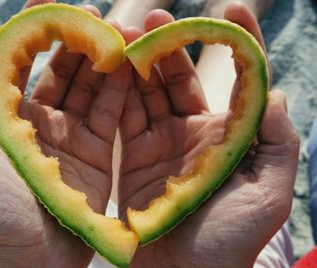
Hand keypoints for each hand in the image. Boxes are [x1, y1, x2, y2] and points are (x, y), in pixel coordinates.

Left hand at [0, 1, 130, 266]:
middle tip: (96, 16)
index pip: (24, 65)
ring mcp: (74, 139)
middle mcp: (44, 123)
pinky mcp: (99, 157)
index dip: (36, 34)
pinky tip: (130, 69)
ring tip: (120, 36)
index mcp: (11, 118)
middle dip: (79, 42)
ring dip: (105, 63)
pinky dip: (122, 92)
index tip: (49, 3)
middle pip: (65, 73)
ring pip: (93, 90)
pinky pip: (112, 117)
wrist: (18, 264)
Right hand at [119, 4, 298, 267]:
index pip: (237, 82)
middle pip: (182, 79)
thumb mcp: (267, 196)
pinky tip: (111, 67)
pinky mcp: (133, 155)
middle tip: (155, 19)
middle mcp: (194, 134)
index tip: (230, 10)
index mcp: (229, 139)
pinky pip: (125, 115)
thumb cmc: (229, 242)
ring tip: (125, 34)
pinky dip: (119, 91)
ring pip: (150, 92)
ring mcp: (161, 142)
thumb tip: (276, 95)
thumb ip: (277, 146)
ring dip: (139, 63)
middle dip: (171, 46)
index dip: (237, 45)